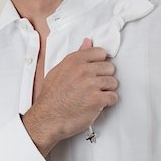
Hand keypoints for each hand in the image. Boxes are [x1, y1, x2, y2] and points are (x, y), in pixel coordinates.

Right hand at [22, 38, 118, 155]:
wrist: (47, 118)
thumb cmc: (51, 97)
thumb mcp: (59, 70)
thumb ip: (76, 56)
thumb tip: (87, 42)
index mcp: (74, 60)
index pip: (100, 52)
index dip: (100, 62)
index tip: (97, 70)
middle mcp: (83, 70)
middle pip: (109, 67)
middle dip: (104, 77)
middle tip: (95, 85)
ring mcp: (91, 85)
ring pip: (113, 82)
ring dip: (107, 90)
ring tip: (95, 95)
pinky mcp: (97, 100)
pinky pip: (113, 97)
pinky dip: (107, 102)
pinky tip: (97, 104)